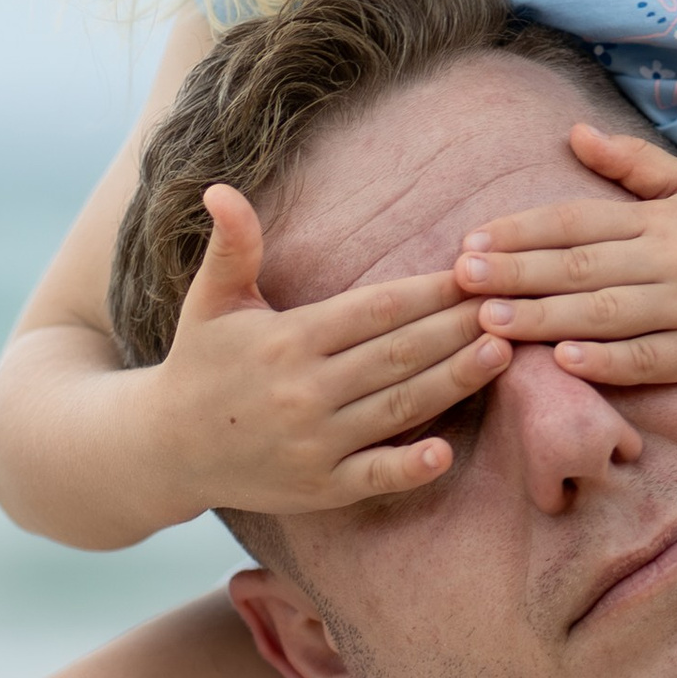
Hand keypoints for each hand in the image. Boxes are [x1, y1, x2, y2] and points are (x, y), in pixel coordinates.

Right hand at [154, 186, 510, 514]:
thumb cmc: (201, 363)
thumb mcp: (211, 300)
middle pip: (398, 353)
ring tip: (502, 352)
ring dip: (454, 380)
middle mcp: (303, 391)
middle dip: (458, 326)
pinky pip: (373, 478)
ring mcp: (313, 444)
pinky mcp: (318, 490)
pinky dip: (409, 468)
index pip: (374, 309)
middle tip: (512, 303)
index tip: (473, 270)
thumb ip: (232, 246)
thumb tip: (220, 187)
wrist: (165, 448)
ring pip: (399, 408)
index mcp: (287, 340)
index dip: (428, 289)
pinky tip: (446, 451)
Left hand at [453, 122, 676, 386]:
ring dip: (544, 317)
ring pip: (606, 315)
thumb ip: (632, 164)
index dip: (523, 231)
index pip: (578, 221)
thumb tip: (573, 133)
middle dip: (516, 273)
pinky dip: (607, 362)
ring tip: (490, 321)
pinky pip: (650, 360)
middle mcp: (673, 261)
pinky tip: (564, 361)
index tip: (472, 240)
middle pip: (581, 267)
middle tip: (460, 280)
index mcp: (662, 219)